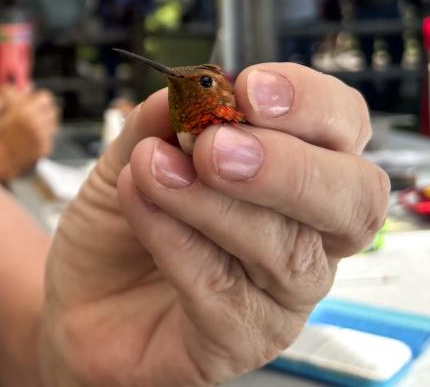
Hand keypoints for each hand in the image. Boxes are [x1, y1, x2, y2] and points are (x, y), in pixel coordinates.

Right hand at [0, 88, 59, 180]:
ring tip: (30, 123)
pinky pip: (50, 135)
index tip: (30, 98)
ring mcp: (42, 138)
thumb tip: (23, 86)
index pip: (44, 96)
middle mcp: (37, 124)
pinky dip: (43, 134)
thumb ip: (6, 94)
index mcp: (24, 112)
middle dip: (42, 106)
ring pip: (53, 120)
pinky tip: (30, 136)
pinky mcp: (45, 148)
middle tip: (32, 108)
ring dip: (44, 119)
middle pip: (52, 107)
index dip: (36, 96)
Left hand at [39, 63, 387, 385]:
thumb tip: (188, 87)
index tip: (249, 88)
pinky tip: (141, 210)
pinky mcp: (243, 341)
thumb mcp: (130, 155)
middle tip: (216, 147)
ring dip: (214, 203)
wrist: (75, 298)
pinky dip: (178, 244)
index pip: (342, 126)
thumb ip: (159, 122)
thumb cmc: (122, 227)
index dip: (309, 103)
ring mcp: (282, 295)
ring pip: (287, 251)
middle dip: (287, 165)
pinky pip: (227, 295)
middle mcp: (308, 234)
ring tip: (153, 170)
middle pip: (353, 199)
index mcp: (296, 170)